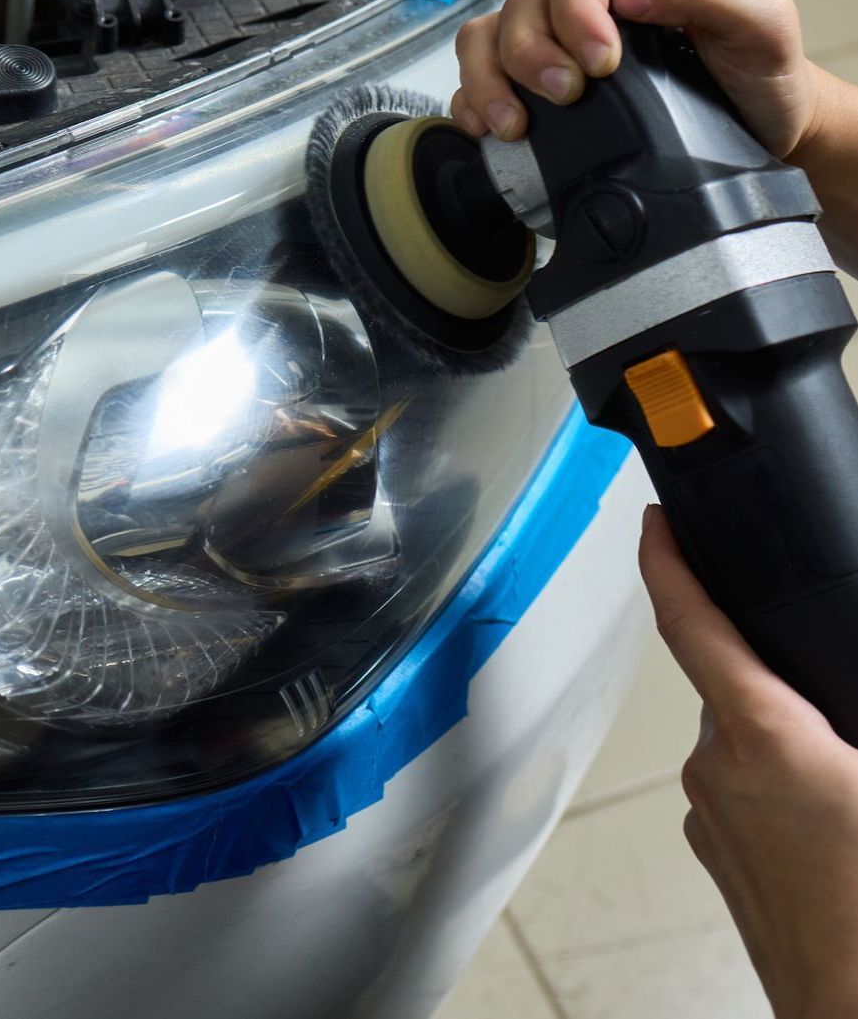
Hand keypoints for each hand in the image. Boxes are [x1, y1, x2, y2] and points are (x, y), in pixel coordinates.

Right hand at [451, 0, 857, 274]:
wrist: (753, 131)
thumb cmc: (759, 73)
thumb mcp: (764, 22)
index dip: (576, 14)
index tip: (601, 65)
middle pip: (523, 5)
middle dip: (532, 55)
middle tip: (566, 96)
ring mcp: (553, 35)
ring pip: (487, 37)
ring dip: (490, 81)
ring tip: (516, 124)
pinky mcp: (532, 80)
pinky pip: (477, 79)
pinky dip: (473, 104)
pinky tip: (493, 129)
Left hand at [639, 503, 857, 1018]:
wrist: (855, 1015)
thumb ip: (854, 717)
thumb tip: (844, 711)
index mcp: (763, 738)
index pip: (693, 625)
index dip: (667, 563)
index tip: (653, 522)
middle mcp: (719, 770)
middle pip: (738, 688)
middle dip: (782, 682)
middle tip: (839, 714)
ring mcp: (713, 817)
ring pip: (747, 743)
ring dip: (790, 742)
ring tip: (851, 777)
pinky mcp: (720, 858)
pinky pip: (746, 792)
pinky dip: (782, 787)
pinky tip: (838, 826)